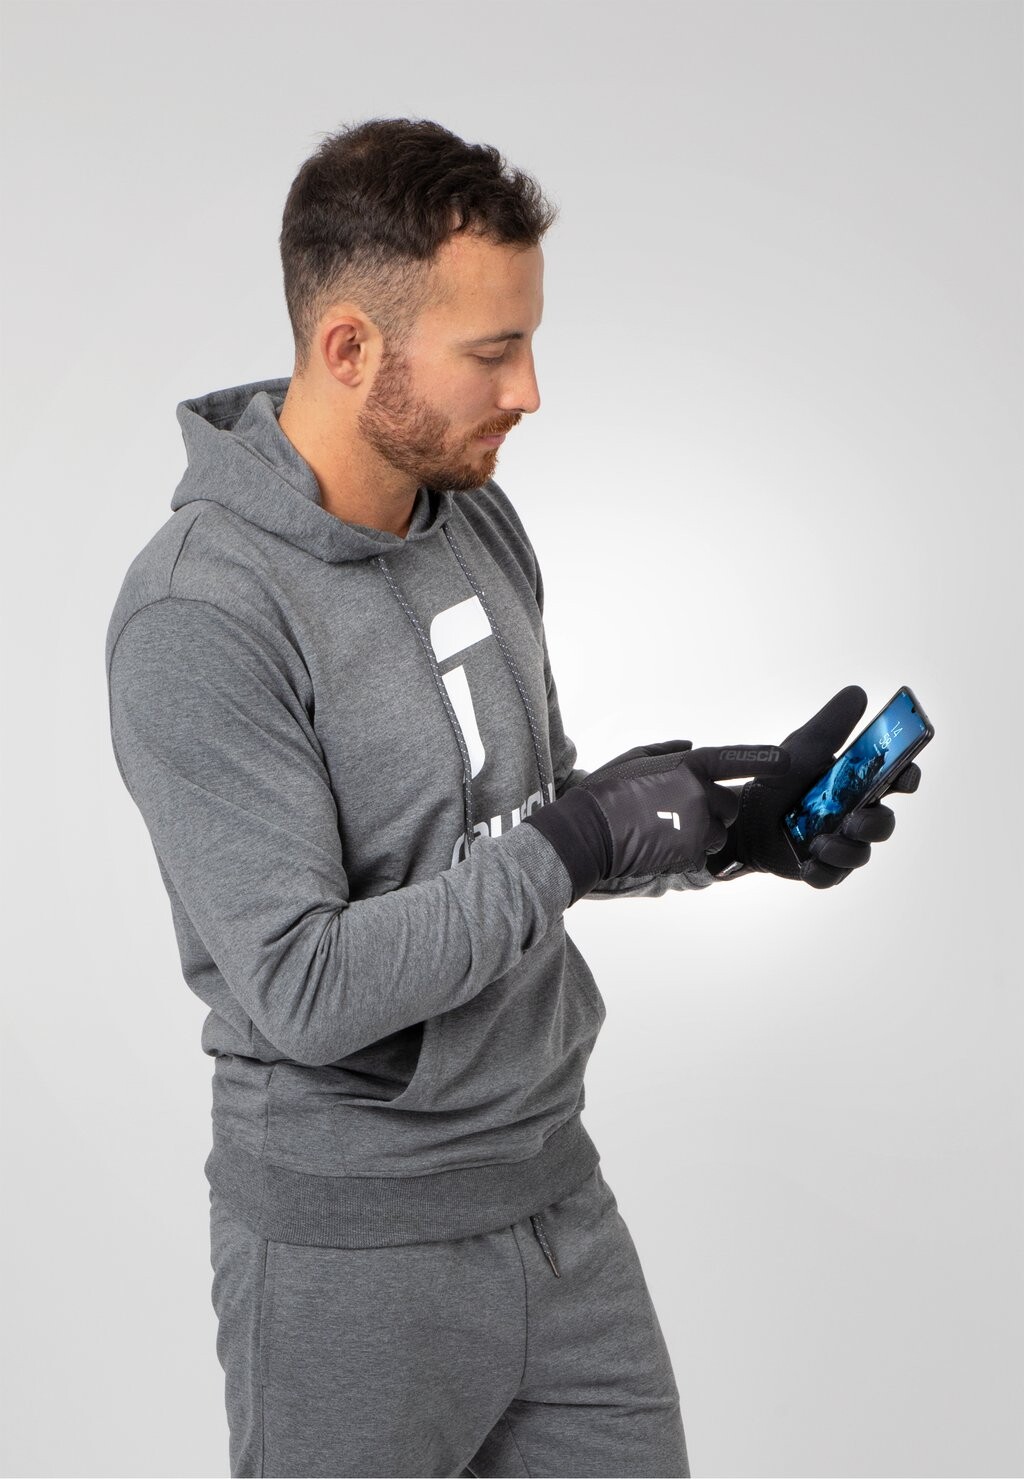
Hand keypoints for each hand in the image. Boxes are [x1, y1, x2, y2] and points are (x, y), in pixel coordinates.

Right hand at [524, 740, 790, 903]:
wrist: (588, 834)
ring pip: (718, 833)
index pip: (736, 759)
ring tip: (664, 830)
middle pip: (728, 805)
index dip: (763, 759)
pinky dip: (687, 852)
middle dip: (713, 809)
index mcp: (688, 767)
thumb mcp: (632, 759)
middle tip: (678, 811)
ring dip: (701, 833)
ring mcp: (697, 828)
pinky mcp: (690, 855)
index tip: (786, 760)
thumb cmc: (605, 792)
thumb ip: (667, 750)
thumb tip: (690, 744)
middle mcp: (700, 795)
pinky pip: (702, 854)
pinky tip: (660, 845)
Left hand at [708, 685, 922, 887]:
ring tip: (820, 842)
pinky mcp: (821, 867)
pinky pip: (832, 877)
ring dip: (846, 850)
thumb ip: (831, 726)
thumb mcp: (802, 748)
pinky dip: (823, 872)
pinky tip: (809, 862)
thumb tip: (858, 693)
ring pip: (862, 854)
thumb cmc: (779, 779)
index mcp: (859, 782)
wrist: (742, 815)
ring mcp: (841, 843)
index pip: (897, 780)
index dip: (908, 778)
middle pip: (885, 824)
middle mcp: (856, 814)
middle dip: (875, 824)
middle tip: (853, 820)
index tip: (905, 778)